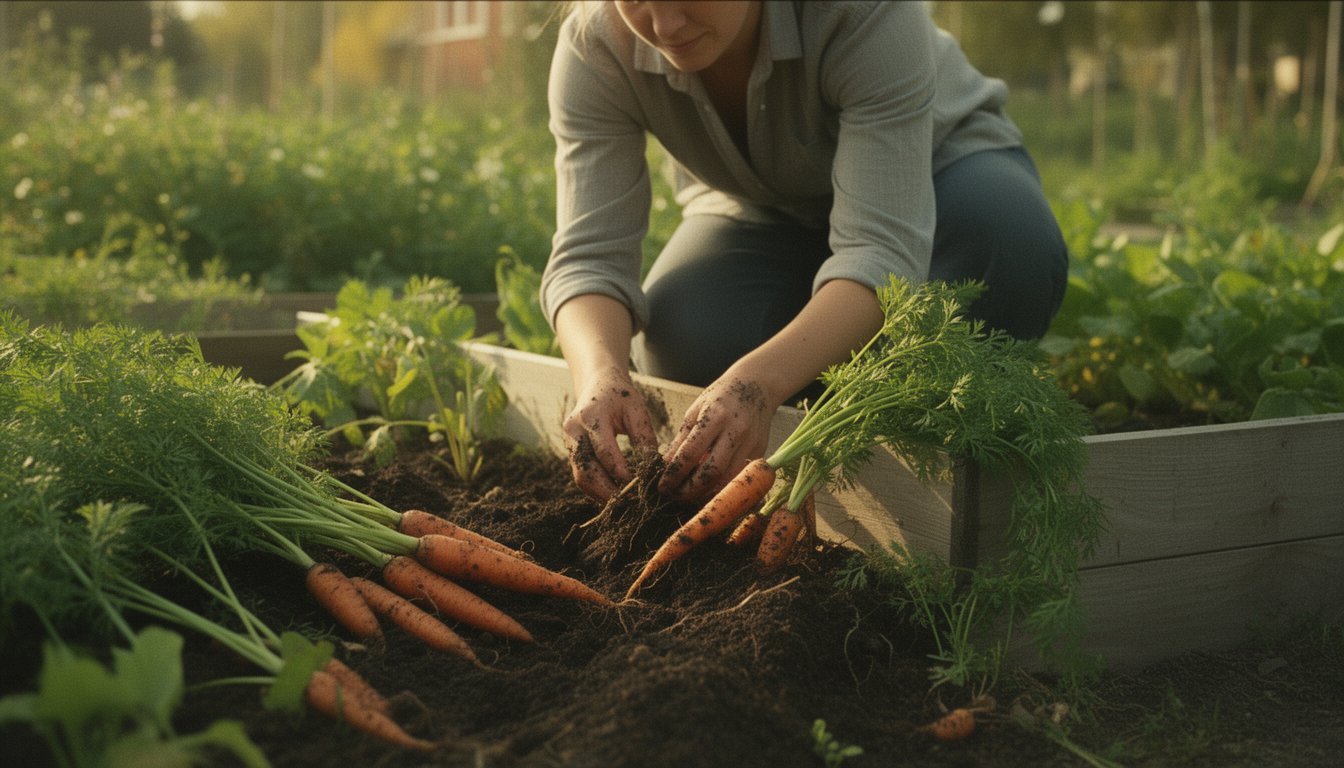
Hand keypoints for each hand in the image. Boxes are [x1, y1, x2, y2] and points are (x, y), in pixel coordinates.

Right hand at [562, 365, 658, 500]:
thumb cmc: (620, 396)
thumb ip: (644, 437)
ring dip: (601, 494)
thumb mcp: (637, 410)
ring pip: (581, 478)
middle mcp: (573, 431)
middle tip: (631, 503)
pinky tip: (615, 495)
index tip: (638, 486)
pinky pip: (581, 476)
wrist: (597, 384)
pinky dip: (597, 489)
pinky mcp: (570, 452)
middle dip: (608, 491)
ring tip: (624, 503)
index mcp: (590, 416)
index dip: (620, 472)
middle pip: (586, 470)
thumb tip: (652, 469)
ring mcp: (568, 442)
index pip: (604, 451)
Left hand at [658, 374, 774, 501]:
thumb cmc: (721, 396)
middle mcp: (735, 431)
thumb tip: (665, 466)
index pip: (690, 454)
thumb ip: (682, 440)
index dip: (674, 474)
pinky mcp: (760, 451)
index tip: (663, 486)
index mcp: (714, 417)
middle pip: (711, 473)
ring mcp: (751, 443)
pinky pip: (739, 475)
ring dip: (707, 492)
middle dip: (690, 490)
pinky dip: (722, 485)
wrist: (758, 385)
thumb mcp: (695, 410)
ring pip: (728, 480)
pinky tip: (709, 486)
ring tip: (690, 494)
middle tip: (675, 495)